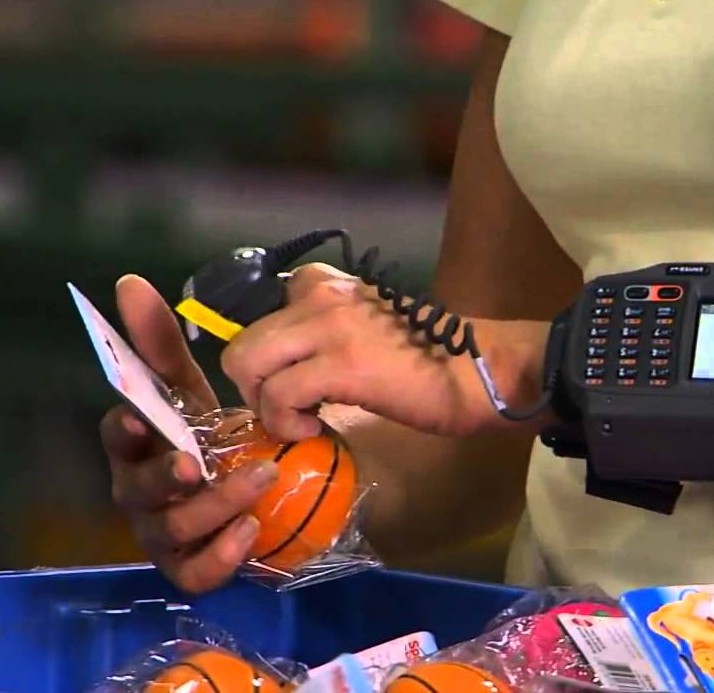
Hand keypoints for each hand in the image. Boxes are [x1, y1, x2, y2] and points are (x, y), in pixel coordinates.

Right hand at [100, 275, 280, 592]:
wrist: (255, 485)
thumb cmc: (207, 434)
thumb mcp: (190, 388)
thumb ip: (161, 342)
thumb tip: (129, 282)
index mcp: (134, 446)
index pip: (115, 437)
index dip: (124, 429)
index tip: (140, 416)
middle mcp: (138, 492)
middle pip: (139, 491)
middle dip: (165, 477)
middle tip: (195, 462)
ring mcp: (161, 534)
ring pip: (173, 530)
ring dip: (215, 506)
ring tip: (261, 480)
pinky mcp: (189, 568)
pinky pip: (195, 574)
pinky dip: (221, 557)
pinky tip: (252, 532)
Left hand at [220, 264, 551, 440]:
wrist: (472, 371)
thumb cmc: (421, 358)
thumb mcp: (361, 326)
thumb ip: (319, 330)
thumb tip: (277, 365)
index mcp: (323, 284)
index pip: (255, 312)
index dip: (261, 356)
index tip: (284, 378)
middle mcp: (319, 295)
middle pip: (240, 342)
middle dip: (251, 386)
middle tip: (284, 408)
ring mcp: (329, 326)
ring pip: (248, 364)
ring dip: (264, 405)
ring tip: (299, 420)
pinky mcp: (341, 364)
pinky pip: (279, 395)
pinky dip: (285, 422)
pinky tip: (314, 429)